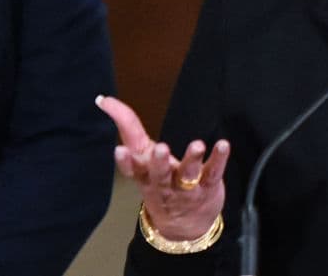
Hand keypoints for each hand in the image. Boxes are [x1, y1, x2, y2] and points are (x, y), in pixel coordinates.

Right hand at [96, 95, 229, 239]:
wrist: (182, 227)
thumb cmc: (159, 183)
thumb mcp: (141, 160)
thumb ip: (128, 129)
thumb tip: (105, 100)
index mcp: (144, 176)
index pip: (132, 168)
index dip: (124, 161)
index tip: (119, 149)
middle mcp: (163, 184)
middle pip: (159, 174)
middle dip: (159, 162)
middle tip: (160, 149)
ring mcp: (186, 188)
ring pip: (188, 175)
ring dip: (191, 160)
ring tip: (197, 145)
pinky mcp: (208, 186)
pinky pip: (213, 172)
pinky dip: (218, 158)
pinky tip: (223, 145)